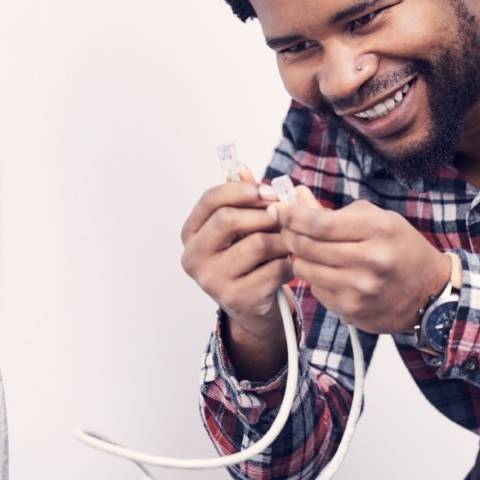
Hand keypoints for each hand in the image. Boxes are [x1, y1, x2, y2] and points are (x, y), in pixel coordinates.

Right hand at [180, 166, 292, 376]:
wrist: (254, 312)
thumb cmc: (248, 262)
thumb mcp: (242, 229)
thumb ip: (241, 198)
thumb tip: (240, 167)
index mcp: (191, 234)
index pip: (211, 199)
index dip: (243, 190)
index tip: (270, 191)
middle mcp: (193, 258)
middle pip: (229, 219)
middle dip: (265, 214)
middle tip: (286, 217)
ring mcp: (212, 281)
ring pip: (258, 244)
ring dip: (282, 241)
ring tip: (287, 245)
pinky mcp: (236, 299)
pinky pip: (274, 269)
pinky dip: (289, 266)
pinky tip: (287, 269)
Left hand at [270, 187, 449, 334]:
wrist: (430, 294)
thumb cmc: (402, 250)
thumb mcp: (377, 220)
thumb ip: (334, 212)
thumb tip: (296, 196)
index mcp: (378, 231)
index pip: (319, 223)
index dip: (291, 215)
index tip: (276, 208)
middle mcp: (369, 261)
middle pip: (306, 246)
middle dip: (288, 233)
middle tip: (283, 227)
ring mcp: (359, 290)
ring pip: (304, 269)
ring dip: (300, 257)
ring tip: (310, 250)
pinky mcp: (352, 311)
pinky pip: (316, 290)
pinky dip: (316, 278)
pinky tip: (331, 273)